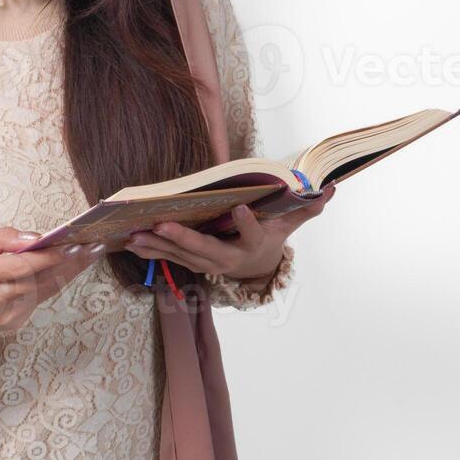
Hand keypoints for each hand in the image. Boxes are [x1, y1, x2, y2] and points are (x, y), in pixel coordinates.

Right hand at [0, 227, 107, 349]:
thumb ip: (2, 239)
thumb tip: (35, 238)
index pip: (20, 267)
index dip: (49, 257)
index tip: (72, 245)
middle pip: (40, 280)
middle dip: (70, 262)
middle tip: (94, 245)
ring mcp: (5, 318)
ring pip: (45, 290)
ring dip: (71, 271)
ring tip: (92, 252)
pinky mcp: (15, 324)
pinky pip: (41, 299)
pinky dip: (58, 281)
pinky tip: (74, 266)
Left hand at [122, 184, 335, 281]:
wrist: (255, 270)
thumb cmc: (269, 240)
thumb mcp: (288, 227)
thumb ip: (305, 209)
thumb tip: (330, 189)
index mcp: (253, 247)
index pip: (253, 236)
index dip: (247, 224)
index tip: (239, 207)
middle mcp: (227, 259)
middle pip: (205, 250)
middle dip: (183, 240)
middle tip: (162, 226)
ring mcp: (206, 264)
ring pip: (180, 256)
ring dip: (156, 246)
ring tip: (134, 235)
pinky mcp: (191, 263)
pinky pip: (167, 257)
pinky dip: (148, 250)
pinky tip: (128, 241)